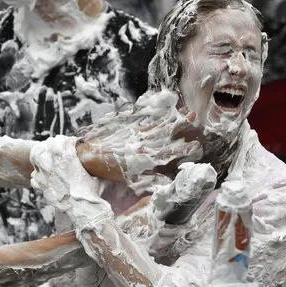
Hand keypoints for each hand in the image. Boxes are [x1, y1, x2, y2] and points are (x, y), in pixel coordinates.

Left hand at [31, 135, 112, 229]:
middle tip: (59, 149)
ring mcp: (44, 175)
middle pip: (47, 144)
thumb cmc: (91, 193)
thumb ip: (94, 166)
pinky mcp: (41, 186)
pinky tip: (45, 176)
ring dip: (42, 155)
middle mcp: (53, 163)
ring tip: (47, 158)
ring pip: (36, 156)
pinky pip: (34, 175)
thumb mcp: (96, 175)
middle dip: (53, 144)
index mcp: (67, 157)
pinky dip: (39, 174)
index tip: (71, 144)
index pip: (61, 139)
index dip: (67, 140)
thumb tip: (101, 160)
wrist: (82, 211)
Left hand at [82, 90, 202, 194]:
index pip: (171, 152)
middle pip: (169, 133)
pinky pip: (145, 115)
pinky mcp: (127, 122)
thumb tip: (168, 182)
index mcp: (147, 157)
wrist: (87, 156)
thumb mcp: (132, 180)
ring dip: (175, 118)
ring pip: (160, 123)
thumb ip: (152, 180)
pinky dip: (157, 110)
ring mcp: (136, 130)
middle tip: (197, 122)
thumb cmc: (109, 170)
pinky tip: (165, 105)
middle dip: (184, 128)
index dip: (186, 149)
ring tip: (188, 112)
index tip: (198, 145)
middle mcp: (144, 142)